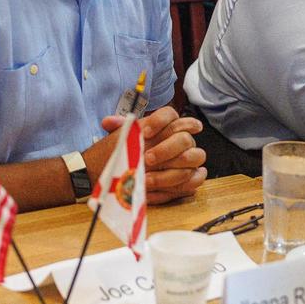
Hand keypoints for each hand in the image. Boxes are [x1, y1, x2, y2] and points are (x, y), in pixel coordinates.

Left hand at [92, 107, 207, 203]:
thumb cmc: (132, 153)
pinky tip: (160, 190)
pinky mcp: (192, 177)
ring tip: (147, 180)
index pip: (171, 115)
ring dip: (170, 172)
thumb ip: (119, 128)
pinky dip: (181, 185)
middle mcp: (184, 140)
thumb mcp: (124, 139)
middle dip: (166, 149)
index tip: (144, 132)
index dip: (160, 122)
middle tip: (147, 159)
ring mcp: (191, 158)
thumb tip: (108, 122)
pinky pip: (196, 179)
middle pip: (185, 138)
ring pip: (195, 158)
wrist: (134, 174)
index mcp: (168, 125)